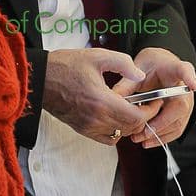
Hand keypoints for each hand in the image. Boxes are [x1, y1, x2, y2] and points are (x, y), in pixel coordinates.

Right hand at [43, 48, 162, 144]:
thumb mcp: (97, 56)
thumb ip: (123, 63)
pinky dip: (116, 131)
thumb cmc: (65, 66)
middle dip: (144, 117)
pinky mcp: (82, 129)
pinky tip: (116, 116)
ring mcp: (88, 126)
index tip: (154, 100)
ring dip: (130, 124)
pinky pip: (107, 138)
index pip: (136, 117)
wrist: (40, 79)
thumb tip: (140, 75)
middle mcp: (96, 118)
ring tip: (132, 108)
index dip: (150, 110)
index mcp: (102, 101)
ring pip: (120, 134)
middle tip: (147, 103)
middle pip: (131, 128)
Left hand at [127, 48, 195, 147]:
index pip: (185, 70)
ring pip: (178, 122)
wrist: (160, 68)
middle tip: (143, 131)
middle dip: (161, 121)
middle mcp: (184, 88)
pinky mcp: (182, 115)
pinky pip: (175, 129)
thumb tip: (114, 97)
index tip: (191, 85)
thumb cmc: (152, 66)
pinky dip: (162, 138)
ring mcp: (186, 103)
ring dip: (159, 134)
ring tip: (139, 138)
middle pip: (180, 106)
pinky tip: (147, 141)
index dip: (189, 77)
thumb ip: (127, 83)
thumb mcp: (137, 68)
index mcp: (174, 69)